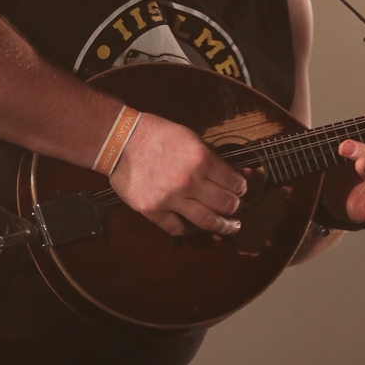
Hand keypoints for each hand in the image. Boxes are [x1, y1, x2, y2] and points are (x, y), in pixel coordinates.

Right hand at [109, 112, 246, 236]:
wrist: (121, 141)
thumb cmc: (158, 135)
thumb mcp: (192, 139)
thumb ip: (216, 159)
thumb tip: (244, 173)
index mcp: (202, 159)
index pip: (234, 183)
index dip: (241, 188)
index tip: (240, 190)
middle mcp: (189, 182)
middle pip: (225, 204)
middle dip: (234, 207)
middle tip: (235, 208)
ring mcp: (171, 199)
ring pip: (207, 220)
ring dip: (223, 226)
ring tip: (229, 227)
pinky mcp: (153, 211)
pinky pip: (177, 228)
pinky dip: (188, 229)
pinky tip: (193, 226)